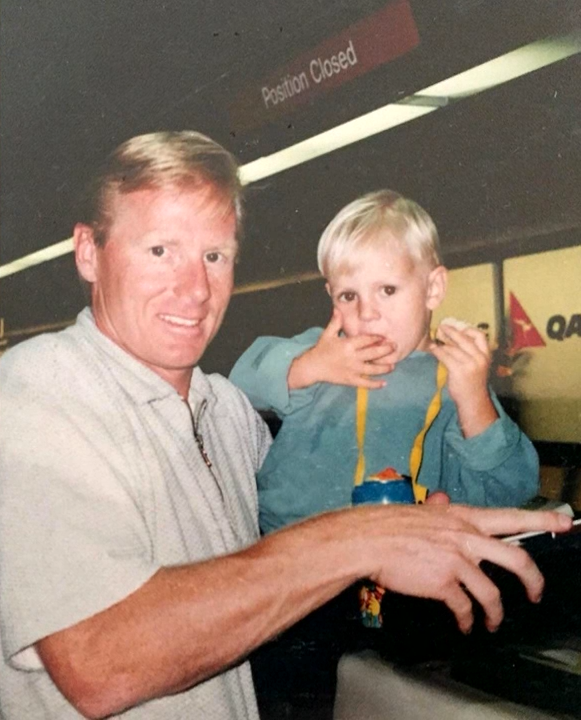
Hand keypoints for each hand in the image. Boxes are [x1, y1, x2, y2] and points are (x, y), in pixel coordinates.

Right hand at [288, 309, 395, 389]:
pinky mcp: (350, 380)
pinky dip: (374, 384)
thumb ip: (335, 323)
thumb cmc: (321, 349)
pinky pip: (364, 383)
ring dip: (384, 368)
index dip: (377, 338)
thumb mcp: (327, 334)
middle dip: (385, 350)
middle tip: (394, 347)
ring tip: (392, 366)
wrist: (312, 367)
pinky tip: (383, 383)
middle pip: (373, 353)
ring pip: (372, 369)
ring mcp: (352, 369)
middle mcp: (352, 357)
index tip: (385, 337)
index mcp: (347, 345)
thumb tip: (337, 309)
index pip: (366, 340)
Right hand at [349, 504, 571, 633]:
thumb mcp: (423, 511)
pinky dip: (468, 621)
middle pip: (517, 557)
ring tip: (494, 623)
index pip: (512, 516)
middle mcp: (466, 536)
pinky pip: (465, 608)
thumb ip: (440, 510)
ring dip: (497, 613)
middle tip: (535, 593)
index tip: (564, 523)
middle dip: (533, 580)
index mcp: (464, 517)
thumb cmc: (390, 524)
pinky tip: (465, 625)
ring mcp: (456, 560)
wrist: (368, 539)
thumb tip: (443, 501)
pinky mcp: (443, 583)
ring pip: (493, 592)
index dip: (542, 520)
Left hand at [429, 325, 497, 436]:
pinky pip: (445, 356)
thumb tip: (452, 338)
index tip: (459, 328)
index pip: (480, 336)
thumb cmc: (472, 382)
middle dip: (451, 331)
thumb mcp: (476, 365)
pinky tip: (433, 349)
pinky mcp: (459, 371)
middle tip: (442, 327)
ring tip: (434, 342)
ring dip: (442, 344)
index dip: (469, 330)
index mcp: (486, 355)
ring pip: (453, 348)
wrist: (472, 400)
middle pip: (464, 339)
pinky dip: (437, 351)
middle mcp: (480, 359)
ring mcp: (470, 365)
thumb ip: (469, 352)